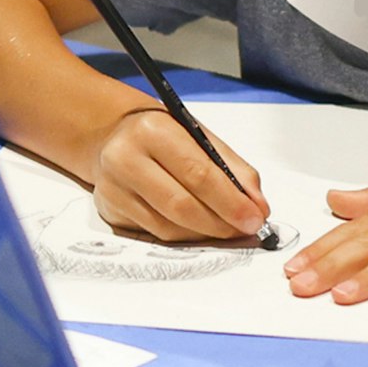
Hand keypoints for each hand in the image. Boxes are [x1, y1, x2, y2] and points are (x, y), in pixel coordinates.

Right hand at [87, 107, 269, 241]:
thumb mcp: (197, 135)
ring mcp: (112, 188)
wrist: (109, 134)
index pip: (198, 173)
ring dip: (205, 233)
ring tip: (226, 229)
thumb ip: (232, 168)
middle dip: (221, 223)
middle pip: (181, 205)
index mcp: (152, 131)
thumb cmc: (161, 134)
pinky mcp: (109, 211)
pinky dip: (184, 236)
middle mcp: (125, 159)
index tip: (256, 218)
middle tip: (246, 230)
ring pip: (168, 227)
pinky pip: (155, 234)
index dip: (231, 202)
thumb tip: (258, 206)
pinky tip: (199, 228)